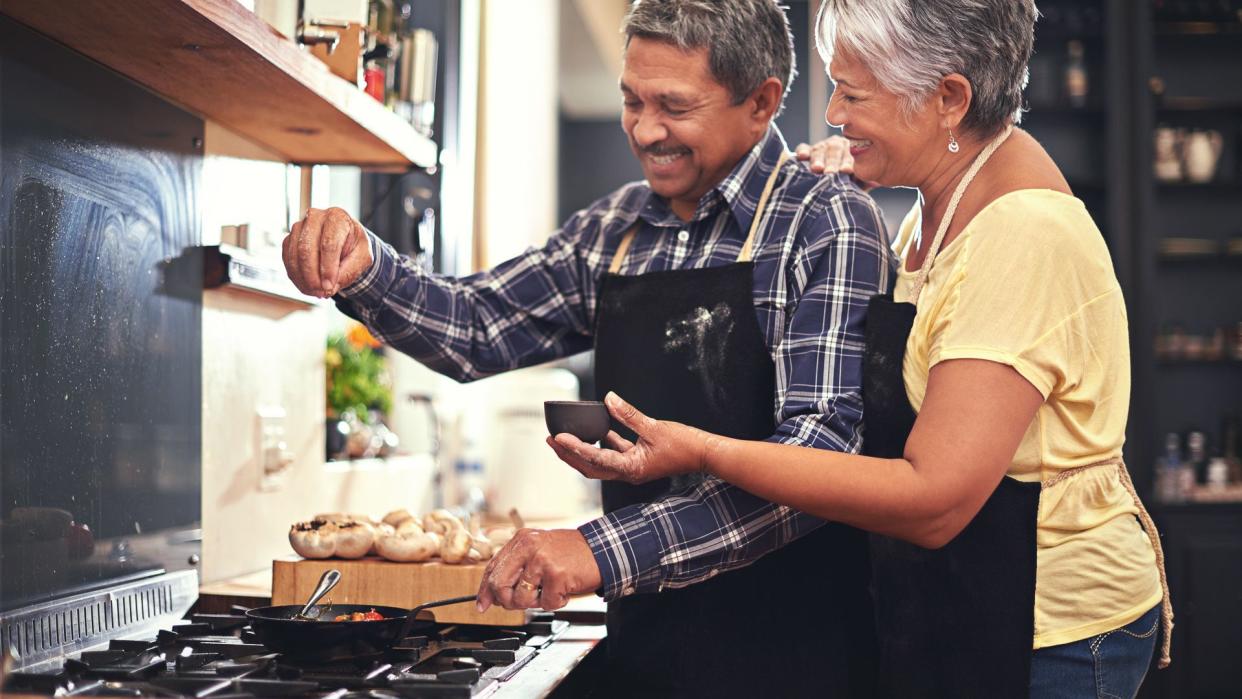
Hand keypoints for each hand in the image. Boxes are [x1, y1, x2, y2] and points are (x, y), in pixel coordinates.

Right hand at [282, 207, 372, 297]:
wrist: (343, 239)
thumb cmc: (354, 246)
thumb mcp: (363, 258)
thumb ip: (350, 271)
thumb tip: (329, 286)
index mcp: (337, 217)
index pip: (328, 244)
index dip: (327, 268)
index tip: (329, 287)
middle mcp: (315, 217)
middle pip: (306, 249)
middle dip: (312, 276)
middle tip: (321, 293)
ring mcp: (299, 227)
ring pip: (294, 255)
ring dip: (303, 279)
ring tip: (316, 292)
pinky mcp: (289, 239)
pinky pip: (287, 260)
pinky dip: (296, 276)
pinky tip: (307, 286)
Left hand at [476, 528, 600, 611]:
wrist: (602, 549)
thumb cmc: (572, 553)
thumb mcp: (540, 550)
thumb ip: (518, 567)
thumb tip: (494, 594)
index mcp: (522, 540)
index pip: (492, 567)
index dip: (485, 590)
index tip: (482, 604)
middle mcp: (528, 547)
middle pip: (499, 584)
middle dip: (506, 601)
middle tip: (518, 603)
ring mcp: (542, 560)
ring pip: (521, 599)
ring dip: (535, 603)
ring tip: (548, 591)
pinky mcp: (556, 575)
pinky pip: (546, 604)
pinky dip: (556, 603)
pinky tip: (564, 590)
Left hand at [546, 392, 714, 484]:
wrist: (705, 454)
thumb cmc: (684, 445)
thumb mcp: (654, 427)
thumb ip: (628, 414)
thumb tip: (608, 399)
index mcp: (631, 469)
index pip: (595, 459)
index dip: (574, 448)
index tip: (557, 438)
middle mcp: (628, 473)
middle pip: (590, 467)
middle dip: (569, 454)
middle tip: (551, 440)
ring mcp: (633, 468)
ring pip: (599, 462)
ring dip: (581, 450)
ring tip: (564, 437)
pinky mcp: (638, 460)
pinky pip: (614, 453)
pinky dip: (602, 443)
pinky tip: (595, 430)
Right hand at [794, 136, 878, 190]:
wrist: (830, 184)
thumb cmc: (847, 183)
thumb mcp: (858, 182)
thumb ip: (865, 181)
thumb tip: (876, 182)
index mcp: (852, 151)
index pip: (850, 155)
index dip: (848, 162)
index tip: (847, 170)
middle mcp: (837, 146)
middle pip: (834, 150)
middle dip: (832, 162)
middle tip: (830, 172)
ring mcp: (821, 147)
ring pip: (819, 149)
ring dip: (817, 159)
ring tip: (816, 169)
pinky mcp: (806, 150)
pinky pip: (803, 148)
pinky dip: (802, 151)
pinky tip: (802, 157)